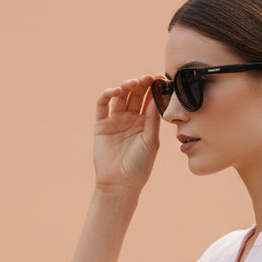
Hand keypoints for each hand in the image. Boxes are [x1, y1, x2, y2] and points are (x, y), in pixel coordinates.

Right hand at [92, 74, 162, 193]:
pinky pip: (102, 104)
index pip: (150, 100)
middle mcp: (131, 118)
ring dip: (127, 86)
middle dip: (142, 84)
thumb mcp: (151, 140)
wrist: (120, 183)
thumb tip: (158, 95)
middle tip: (148, 78)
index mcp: (145, 122)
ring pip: (121, 96)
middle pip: (136, 95)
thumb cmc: (140, 165)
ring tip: (134, 83)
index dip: (154, 88)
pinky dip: (107, 94)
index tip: (160, 78)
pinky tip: (116, 91)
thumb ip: (153, 118)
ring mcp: (116, 120)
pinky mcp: (101, 124)